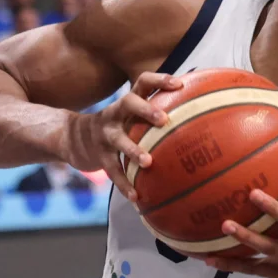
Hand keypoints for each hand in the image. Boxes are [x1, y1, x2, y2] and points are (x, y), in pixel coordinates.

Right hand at [64, 72, 182, 203]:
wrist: (76, 138)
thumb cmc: (120, 125)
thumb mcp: (132, 113)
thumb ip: (157, 110)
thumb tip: (201, 111)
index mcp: (128, 101)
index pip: (143, 82)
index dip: (160, 80)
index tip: (179, 84)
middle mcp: (115, 113)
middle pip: (128, 103)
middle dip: (146, 110)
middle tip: (164, 120)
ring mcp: (105, 134)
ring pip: (119, 140)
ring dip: (134, 151)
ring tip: (149, 162)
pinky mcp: (99, 156)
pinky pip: (112, 171)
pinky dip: (124, 184)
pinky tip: (137, 197)